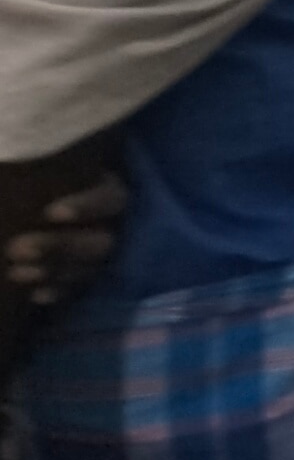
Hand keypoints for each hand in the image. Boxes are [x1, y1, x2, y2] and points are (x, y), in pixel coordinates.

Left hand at [5, 173, 123, 311]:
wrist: (27, 209)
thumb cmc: (29, 182)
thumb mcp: (34, 173)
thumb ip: (35, 170)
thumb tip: (15, 164)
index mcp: (104, 187)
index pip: (110, 198)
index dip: (87, 206)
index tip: (51, 213)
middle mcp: (111, 222)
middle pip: (100, 240)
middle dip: (60, 247)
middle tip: (17, 249)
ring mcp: (101, 251)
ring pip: (89, 267)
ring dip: (53, 272)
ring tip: (14, 272)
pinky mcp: (86, 273)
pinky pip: (78, 287)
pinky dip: (57, 290)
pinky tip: (34, 295)